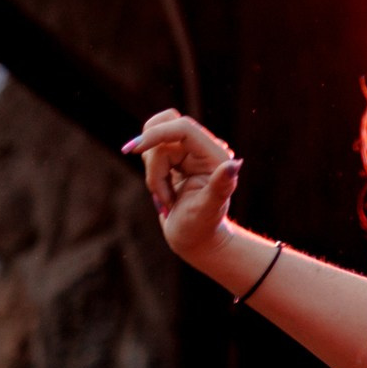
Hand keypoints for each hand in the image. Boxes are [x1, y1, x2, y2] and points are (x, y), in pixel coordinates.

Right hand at [124, 110, 239, 269]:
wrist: (195, 239)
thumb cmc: (201, 228)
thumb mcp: (208, 209)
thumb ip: (220, 186)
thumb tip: (234, 165)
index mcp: (214, 155)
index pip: (181, 127)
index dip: (156, 134)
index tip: (133, 150)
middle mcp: (202, 149)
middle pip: (164, 129)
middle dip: (153, 159)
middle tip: (159, 188)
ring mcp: (187, 153)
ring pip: (154, 145)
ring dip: (153, 174)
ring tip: (167, 199)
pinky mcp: (175, 159)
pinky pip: (151, 154)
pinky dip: (152, 176)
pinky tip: (165, 195)